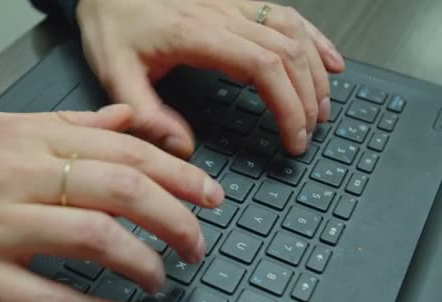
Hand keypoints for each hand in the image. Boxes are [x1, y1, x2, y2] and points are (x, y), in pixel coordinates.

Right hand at [0, 105, 223, 301]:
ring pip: (93, 237)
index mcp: (25, 138)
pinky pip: (46, 297)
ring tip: (163, 276)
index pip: (124, 150)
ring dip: (142, 262)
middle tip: (197, 241)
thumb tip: (123, 121)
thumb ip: (66, 124)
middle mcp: (14, 175)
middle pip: (120, 189)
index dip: (177, 174)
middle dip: (174, 217)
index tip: (208, 193)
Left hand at [77, 0, 344, 156]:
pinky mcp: (235, 1)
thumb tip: (181, 147)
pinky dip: (314, 38)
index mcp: (196, 34)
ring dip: (315, 70)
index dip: (288, 105)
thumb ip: (146, 114)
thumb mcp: (115, 74)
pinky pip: (286, 14)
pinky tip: (330, 59)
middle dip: (306, 97)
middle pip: (287, 52)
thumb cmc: (111, 26)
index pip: (262, 67)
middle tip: (308, 132)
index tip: (294, 137)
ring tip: (323, 107)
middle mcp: (222, 14)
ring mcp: (233, 4)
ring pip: (293, 31)